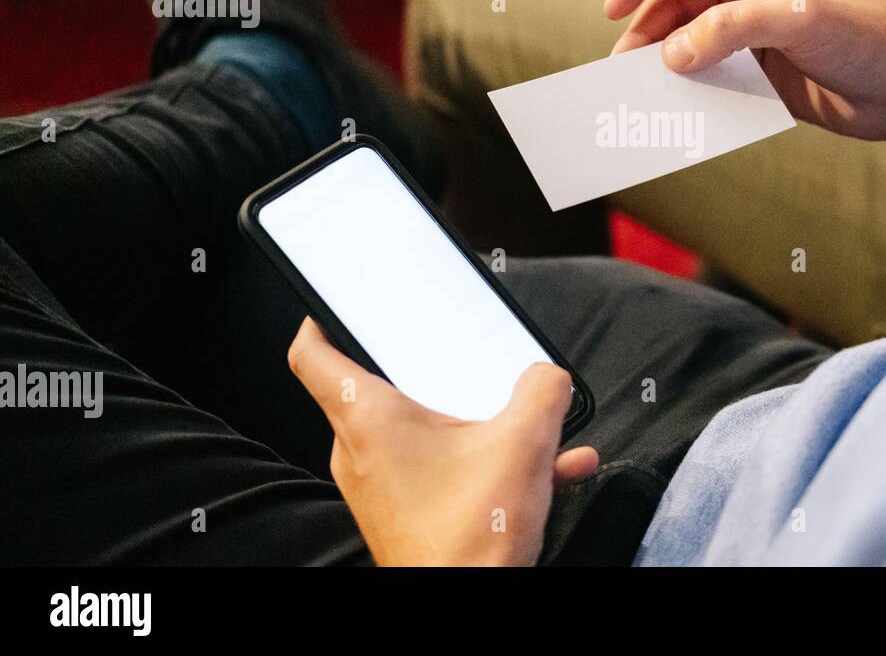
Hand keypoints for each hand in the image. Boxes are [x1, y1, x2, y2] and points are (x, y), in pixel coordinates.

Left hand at [288, 318, 598, 565]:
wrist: (469, 607)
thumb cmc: (469, 540)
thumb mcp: (523, 443)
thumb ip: (542, 392)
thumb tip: (547, 378)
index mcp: (368, 418)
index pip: (312, 355)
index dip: (319, 318)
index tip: (335, 303)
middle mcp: (361, 451)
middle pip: (379, 388)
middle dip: (431, 371)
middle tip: (463, 356)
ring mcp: (381, 487)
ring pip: (423, 432)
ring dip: (474, 421)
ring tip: (525, 422)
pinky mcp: (406, 514)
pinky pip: (444, 469)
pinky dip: (485, 460)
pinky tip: (547, 468)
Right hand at [605, 0, 885, 154]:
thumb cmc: (864, 35)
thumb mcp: (796, 19)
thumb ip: (729, 30)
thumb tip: (671, 55)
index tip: (612, 10)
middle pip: (672, 0)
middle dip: (644, 30)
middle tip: (621, 69)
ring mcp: (747, 26)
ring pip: (684, 40)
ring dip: (660, 63)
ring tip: (637, 92)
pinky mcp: (753, 67)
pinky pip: (707, 73)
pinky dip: (686, 88)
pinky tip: (672, 107)